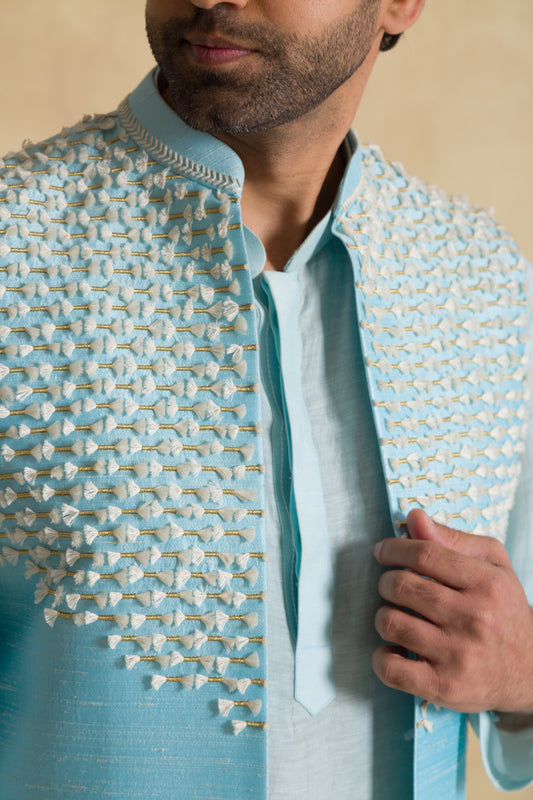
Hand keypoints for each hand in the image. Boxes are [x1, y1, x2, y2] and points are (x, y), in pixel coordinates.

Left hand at [371, 509, 532, 713]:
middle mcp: (473, 618)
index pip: (424, 554)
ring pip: (391, 622)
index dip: (394, 548)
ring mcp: (458, 655)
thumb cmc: (504, 612)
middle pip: (401, 586)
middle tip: (392, 586)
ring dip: (384, 616)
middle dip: (386, 581)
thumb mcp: (493, 566)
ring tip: (398, 617)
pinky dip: (381, 657)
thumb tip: (414, 518)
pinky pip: (391, 668)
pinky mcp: (444, 687)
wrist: (532, 673)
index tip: (383, 551)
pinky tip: (394, 650)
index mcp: (486, 584)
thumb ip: (452, 539)